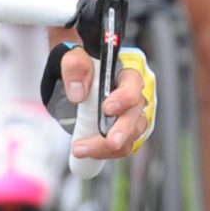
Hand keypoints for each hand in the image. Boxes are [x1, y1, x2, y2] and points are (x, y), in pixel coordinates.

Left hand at [63, 45, 154, 159]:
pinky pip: (124, 146)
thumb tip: (78, 92)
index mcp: (126, 71)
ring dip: (109, 146)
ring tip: (81, 149)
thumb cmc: (82, 68)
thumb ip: (75, 66)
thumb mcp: (72, 58)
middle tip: (110, 141)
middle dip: (123, 129)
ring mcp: (132, 115)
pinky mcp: (126, 132)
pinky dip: (106, 152)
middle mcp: (136, 94)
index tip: (107, 108)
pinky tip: (89, 151)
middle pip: (137, 113)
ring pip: (132, 134)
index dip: (124, 97)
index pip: (133, 83)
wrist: (77, 84)